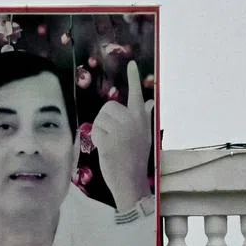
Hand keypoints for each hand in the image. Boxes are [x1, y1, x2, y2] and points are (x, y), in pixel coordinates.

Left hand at [92, 60, 154, 213]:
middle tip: (113, 137)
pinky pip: (94, 132)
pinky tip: (106, 151)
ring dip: (100, 131)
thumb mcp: (145, 137)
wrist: (131, 182)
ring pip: (99, 119)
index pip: (137, 94)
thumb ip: (145, 117)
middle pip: (108, 107)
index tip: (131, 63)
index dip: (134, 78)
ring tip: (111, 145)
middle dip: (105, 120)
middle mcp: (131, 122)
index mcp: (141, 120)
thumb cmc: (136, 160)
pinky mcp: (107, 140)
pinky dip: (96, 141)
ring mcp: (119, 131)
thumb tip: (150, 102)